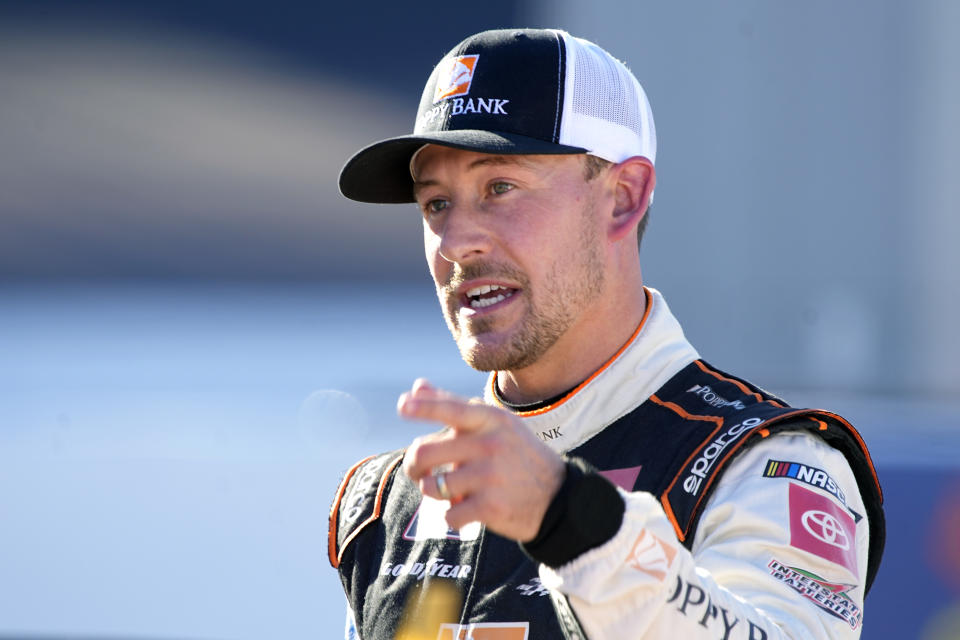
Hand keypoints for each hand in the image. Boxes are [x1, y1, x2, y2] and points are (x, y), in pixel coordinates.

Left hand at [399, 379, 564, 541]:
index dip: (423, 407)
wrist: (559, 498)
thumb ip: (454, 406)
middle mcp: (490, 444)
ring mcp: (490, 476)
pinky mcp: (491, 507)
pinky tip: (467, 511)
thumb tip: (416, 387)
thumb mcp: (495, 424)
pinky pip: (449, 514)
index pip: (451, 409)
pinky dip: (452, 516)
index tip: (402, 406)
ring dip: (434, 493)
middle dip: (413, 466)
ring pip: (432, 486)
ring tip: (449, 492)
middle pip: (425, 453)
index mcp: (492, 420)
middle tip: (419, 472)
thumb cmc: (517, 456)